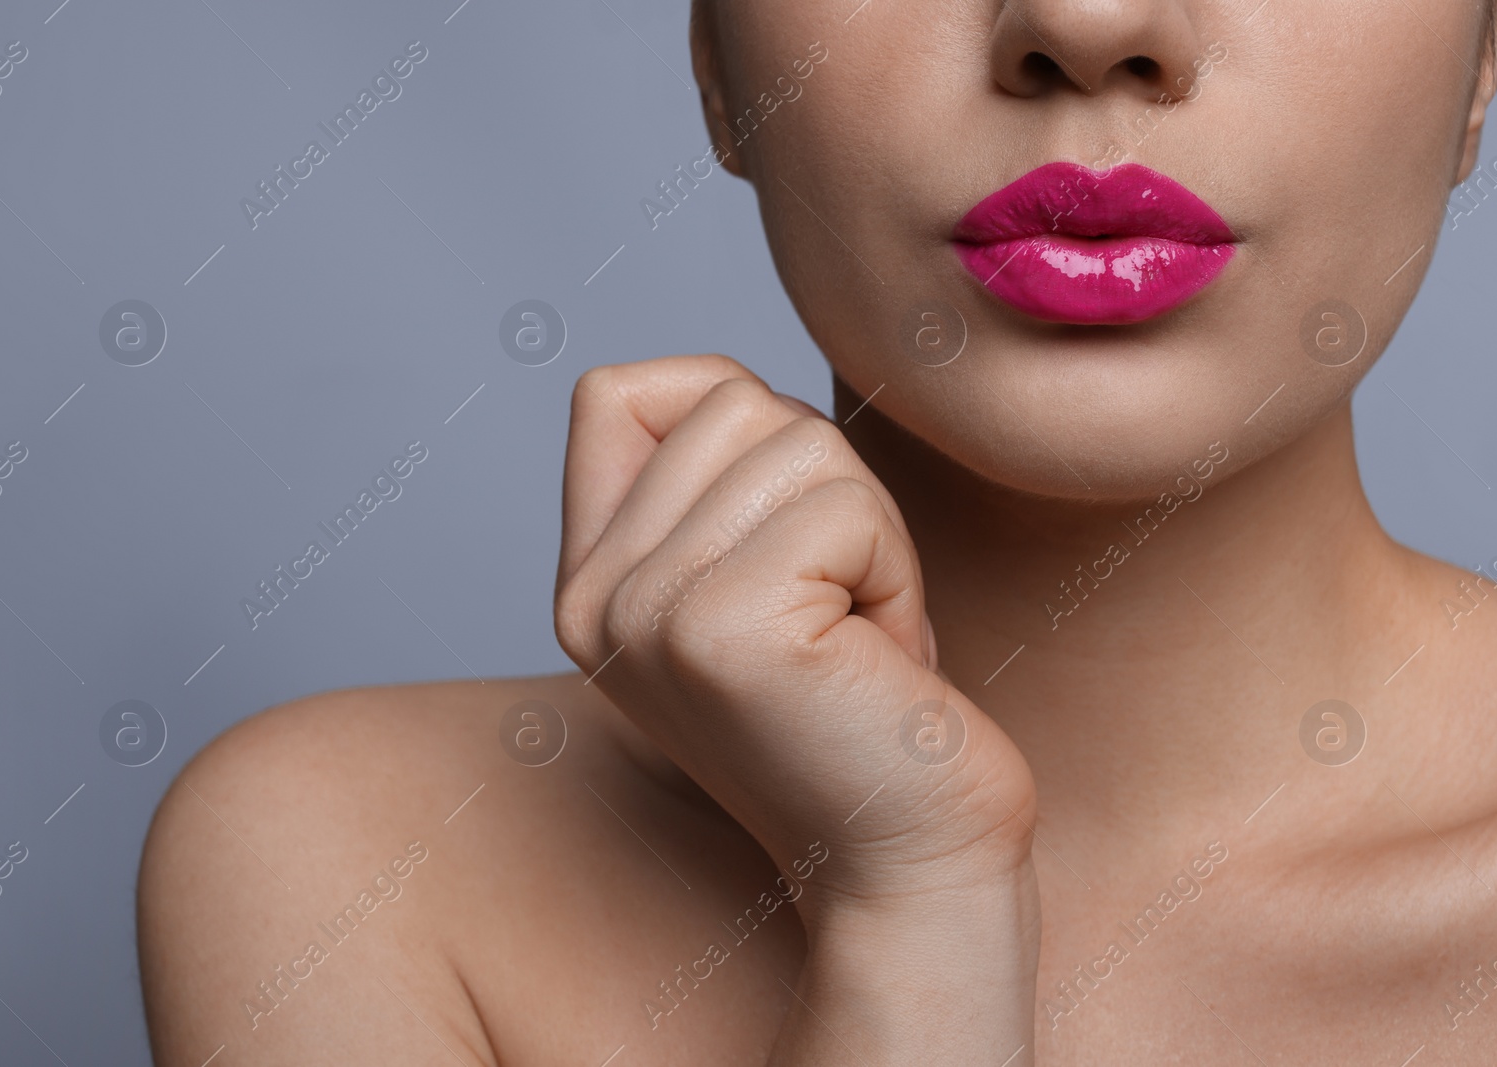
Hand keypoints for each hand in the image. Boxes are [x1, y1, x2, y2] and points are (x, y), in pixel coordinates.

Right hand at [554, 355, 1040, 1062]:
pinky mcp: (722, 629)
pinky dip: (895, 574)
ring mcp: (646, 614)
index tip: (786, 545)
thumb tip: (731, 389)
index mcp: (587, 584)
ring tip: (859, 640)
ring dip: (872, 536)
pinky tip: (877, 662)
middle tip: (841, 612)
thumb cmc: (861, 709)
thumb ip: (710, 481)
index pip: (619, 390)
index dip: (733, 428)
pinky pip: (846, 508)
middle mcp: (592, 599)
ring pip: (801, 445)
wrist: (909, 861)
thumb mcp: (755, 577)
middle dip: (831, 493)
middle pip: (734, 404)